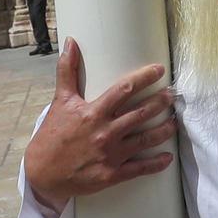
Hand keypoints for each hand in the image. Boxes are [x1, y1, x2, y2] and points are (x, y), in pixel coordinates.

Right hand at [23, 39, 176, 208]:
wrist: (42, 174)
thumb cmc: (52, 136)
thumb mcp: (60, 101)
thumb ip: (68, 71)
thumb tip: (71, 42)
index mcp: (93, 112)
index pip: (124, 89)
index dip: (144, 78)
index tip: (159, 70)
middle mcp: (105, 132)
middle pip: (140, 113)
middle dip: (160, 102)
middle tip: (172, 94)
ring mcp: (110, 155)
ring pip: (145, 140)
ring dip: (163, 130)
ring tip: (175, 121)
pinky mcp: (111, 175)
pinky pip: (139, 169)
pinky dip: (155, 164)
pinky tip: (168, 157)